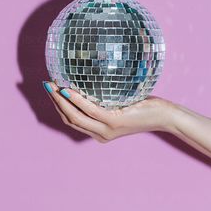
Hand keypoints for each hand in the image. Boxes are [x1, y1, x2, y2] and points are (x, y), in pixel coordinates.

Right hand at [43, 81, 175, 142]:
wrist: (164, 116)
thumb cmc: (143, 105)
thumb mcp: (120, 102)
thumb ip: (106, 97)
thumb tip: (93, 76)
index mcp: (99, 132)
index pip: (72, 120)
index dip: (58, 106)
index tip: (51, 90)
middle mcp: (100, 134)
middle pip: (69, 119)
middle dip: (55, 102)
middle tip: (46, 85)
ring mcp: (107, 130)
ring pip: (75, 116)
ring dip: (61, 101)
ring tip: (51, 86)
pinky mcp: (114, 122)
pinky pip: (90, 110)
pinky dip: (76, 100)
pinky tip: (68, 90)